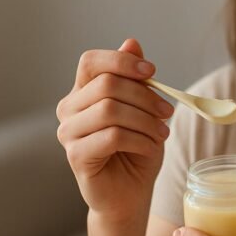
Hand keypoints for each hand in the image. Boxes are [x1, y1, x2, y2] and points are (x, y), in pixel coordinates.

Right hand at [56, 38, 174, 225]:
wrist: (130, 194)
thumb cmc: (135, 150)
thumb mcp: (143, 109)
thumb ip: (135, 79)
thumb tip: (132, 42)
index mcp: (81, 92)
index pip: (90, 61)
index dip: (122, 61)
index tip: (152, 72)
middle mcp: (68, 109)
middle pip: (106, 85)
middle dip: (145, 96)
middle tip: (168, 112)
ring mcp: (68, 133)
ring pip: (110, 110)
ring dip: (145, 120)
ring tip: (162, 133)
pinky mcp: (76, 156)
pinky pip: (112, 136)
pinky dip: (139, 139)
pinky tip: (150, 148)